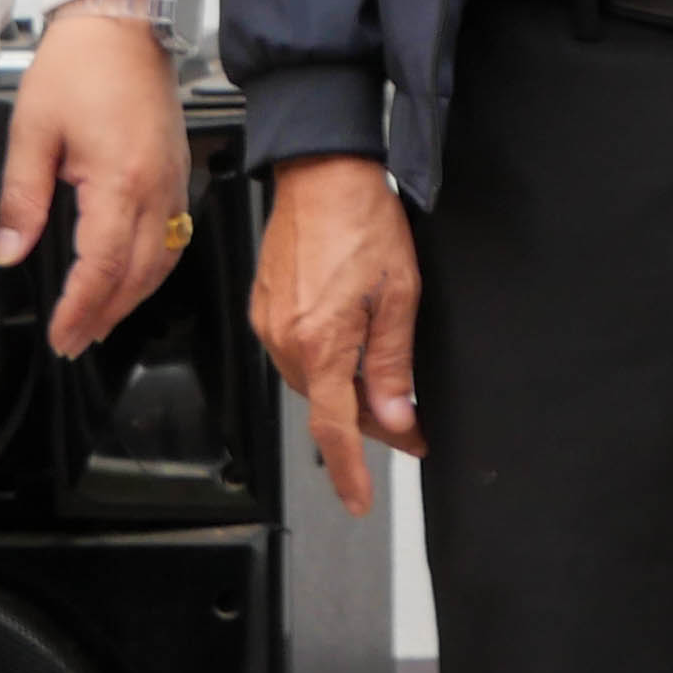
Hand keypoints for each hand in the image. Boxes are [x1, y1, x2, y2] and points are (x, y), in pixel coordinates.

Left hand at [0, 7, 189, 356]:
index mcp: (120, 180)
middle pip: (138, 274)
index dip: (81, 308)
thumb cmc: (80, 65)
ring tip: (101, 318)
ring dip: (133, 297)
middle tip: (76, 340)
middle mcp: (156, 187)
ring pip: (163, 259)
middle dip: (106, 314)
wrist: (121, 20)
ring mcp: (173, 179)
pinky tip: (134, 274)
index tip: (62, 333)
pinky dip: (153, 266)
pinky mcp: (176, 168)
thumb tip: (11, 251)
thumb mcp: (33, 132)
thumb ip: (24, 200)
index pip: (102, 266)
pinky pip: (174, 234)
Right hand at [253, 154, 424, 515]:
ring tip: (383, 380)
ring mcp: (270, 324)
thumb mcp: (399, 296)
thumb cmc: (364, 221)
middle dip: (366, 422)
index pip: (335, 429)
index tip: (360, 501)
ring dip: (345, 391)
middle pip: (327, 407)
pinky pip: (296, 355)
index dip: (351, 471)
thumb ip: (393, 365)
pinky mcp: (264, 308)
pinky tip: (349, 344)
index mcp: (322, 343)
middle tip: (408, 419)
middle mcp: (286, 340)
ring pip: (311, 383)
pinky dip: (325, 363)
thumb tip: (396, 421)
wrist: (322, 171)